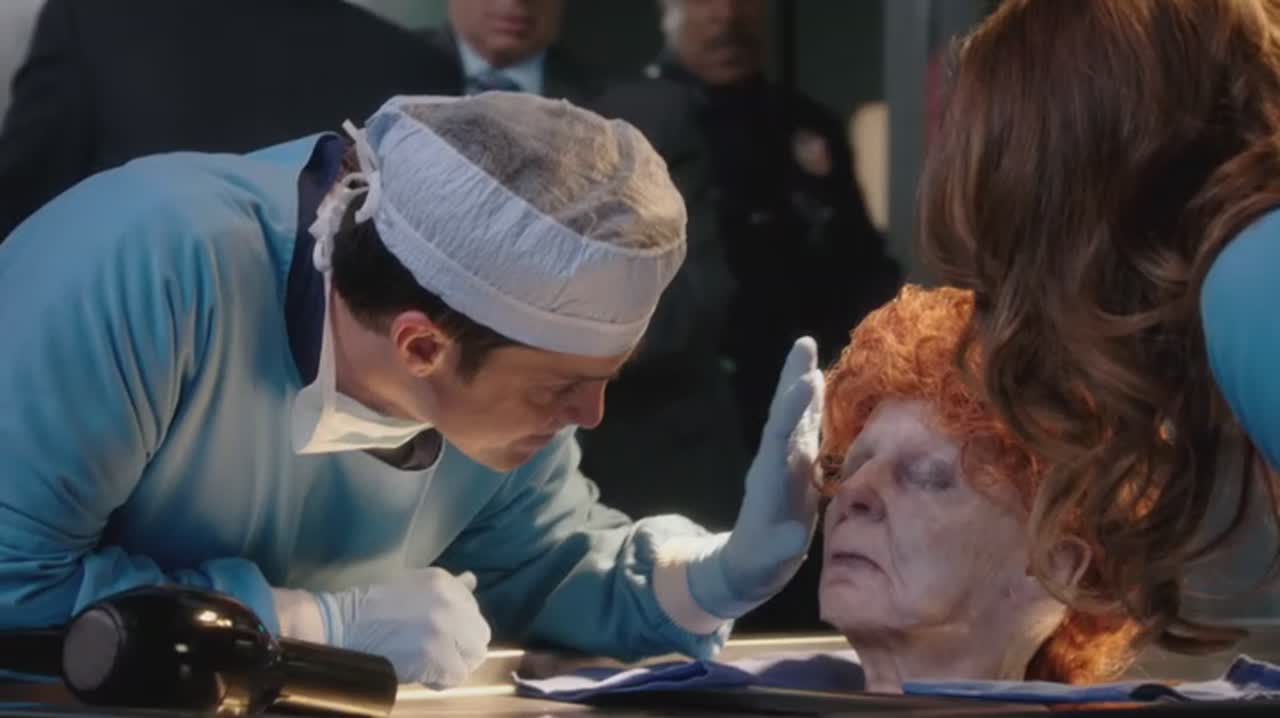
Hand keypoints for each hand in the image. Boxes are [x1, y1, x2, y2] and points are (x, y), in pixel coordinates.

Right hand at [316, 569, 491, 688]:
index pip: (474, 612)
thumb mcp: (414, 584)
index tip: (438, 635)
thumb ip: (448, 587)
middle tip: (437, 654)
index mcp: (445, 582)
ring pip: (473, 657)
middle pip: (479, 635)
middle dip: (461, 648)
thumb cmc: (373, 606)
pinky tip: (421, 673)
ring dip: (453, 664)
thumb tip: (472, 580)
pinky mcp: (435, 654)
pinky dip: (440, 680)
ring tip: (429, 663)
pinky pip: (456, 676)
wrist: (341, 625)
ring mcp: (444, 628)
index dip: (459, 629)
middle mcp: (450, 602)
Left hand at [689, 337, 823, 617]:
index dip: (794, 410)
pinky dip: (816, 405)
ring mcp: (787, 462)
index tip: (808, 381)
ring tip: (810, 350)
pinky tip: (823, 384)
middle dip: (793, 379)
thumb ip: (779, 546)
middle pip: (785, 413)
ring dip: (804, 384)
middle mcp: (777, 461)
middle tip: (804, 343)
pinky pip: (809, 428)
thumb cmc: (757, 564)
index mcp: (769, 478)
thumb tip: (795, 535)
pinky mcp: (799, 467)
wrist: (750, 565)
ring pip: (797, 415)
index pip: (780, 436)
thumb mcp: (766, 561)